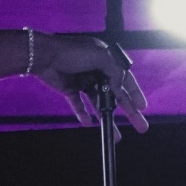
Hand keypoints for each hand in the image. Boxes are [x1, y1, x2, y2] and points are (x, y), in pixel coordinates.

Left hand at [31, 33, 149, 132]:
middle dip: (128, 111)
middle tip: (140, 125)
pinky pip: (80, 104)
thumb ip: (115, 71)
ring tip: (116, 134)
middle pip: (115, 94)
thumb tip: (121, 87)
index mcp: (106, 59)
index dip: (134, 93)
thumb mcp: (100, 56)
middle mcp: (96, 70)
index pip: (125, 78)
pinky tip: (89, 122)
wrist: (44, 55)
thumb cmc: (71, 51)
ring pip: (99, 103)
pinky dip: (84, 113)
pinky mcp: (70, 89)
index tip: (142, 107)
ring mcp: (83, 80)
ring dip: (107, 118)